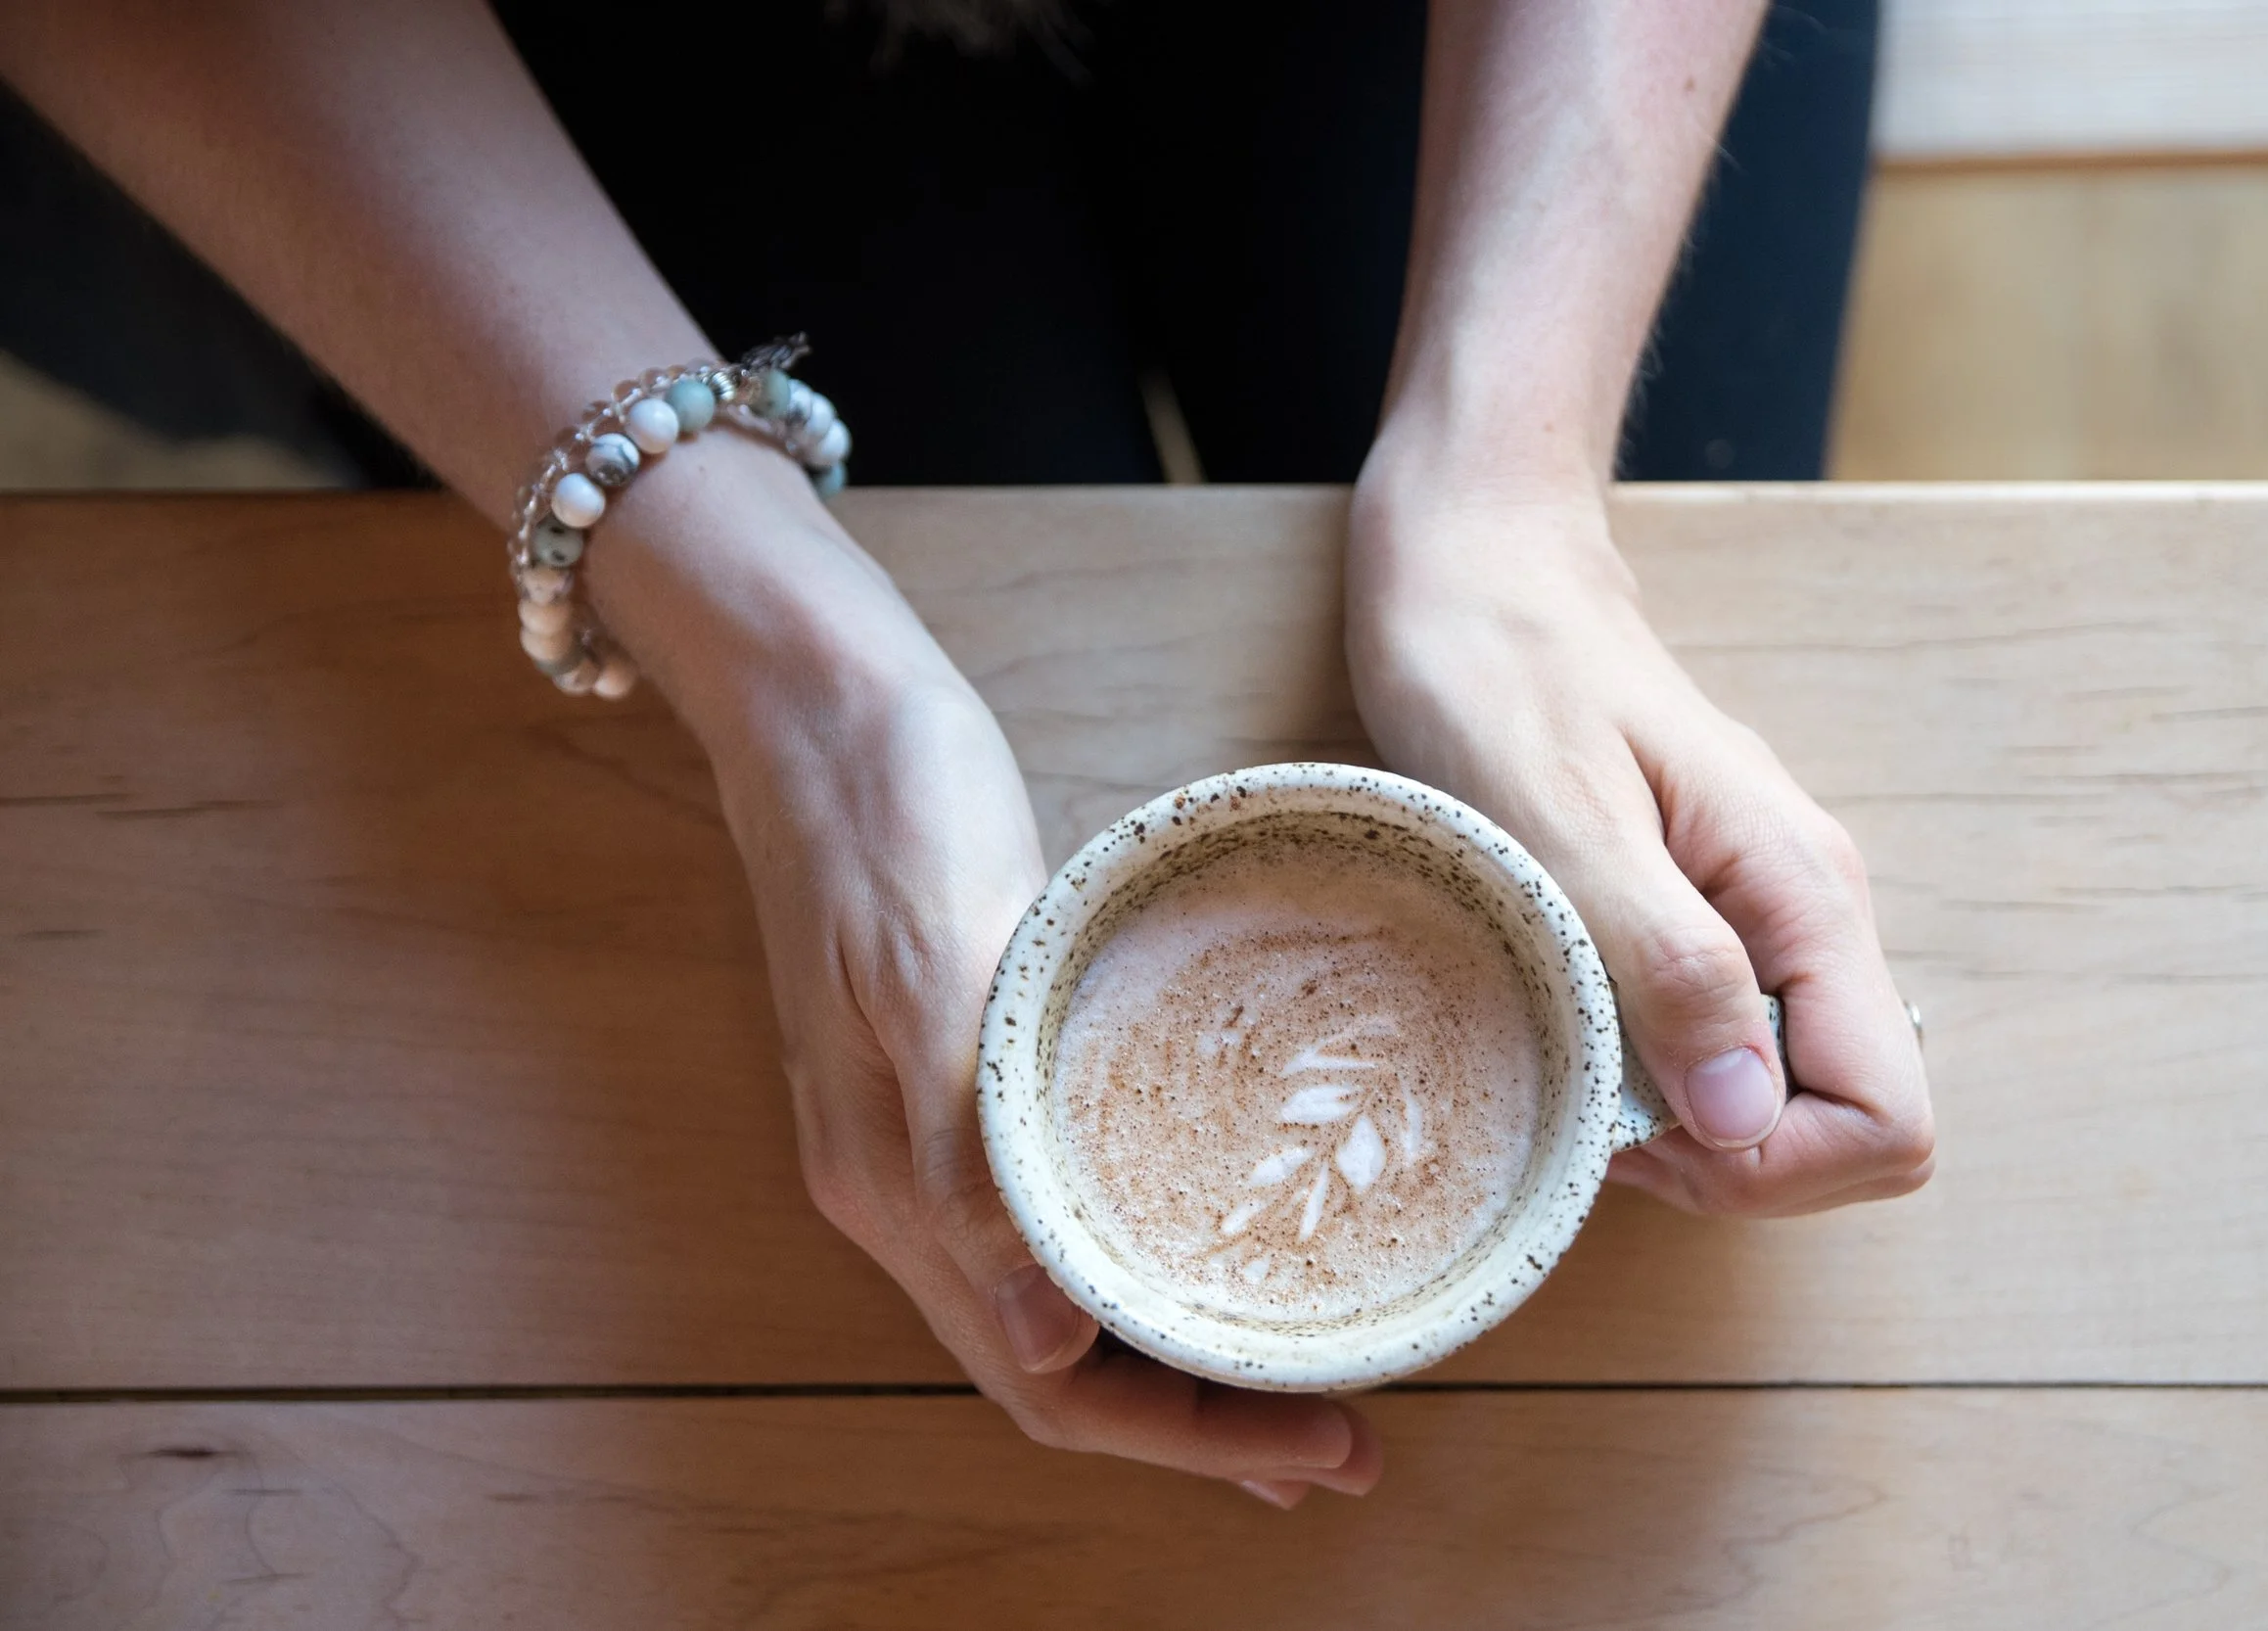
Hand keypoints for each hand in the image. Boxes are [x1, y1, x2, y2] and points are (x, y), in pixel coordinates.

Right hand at [587, 454, 1379, 1508]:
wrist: (813, 696)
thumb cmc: (887, 807)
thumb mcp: (933, 970)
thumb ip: (968, 1162)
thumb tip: (1041, 1344)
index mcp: (900, 1185)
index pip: (1049, 1384)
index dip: (1189, 1443)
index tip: (1324, 1452)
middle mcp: (905, 1192)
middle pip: (1061, 1371)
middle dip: (1201, 1426)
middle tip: (1347, 1444)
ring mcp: (921, 1141)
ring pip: (1058, 1310)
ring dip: (1174, 1365)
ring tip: (1298, 1386)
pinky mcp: (950, 1079)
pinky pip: (1052, 1228)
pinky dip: (1137, 1271)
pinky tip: (1199, 1249)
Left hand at [1345, 450, 1932, 1216]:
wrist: (1472, 566)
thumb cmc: (1497, 674)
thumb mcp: (1561, 826)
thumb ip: (1667, 966)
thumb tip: (1747, 1114)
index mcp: (1803, 895)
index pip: (1886, 1119)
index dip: (1767, 1164)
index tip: (1638, 1128)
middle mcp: (1808, 913)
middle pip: (1848, 1123)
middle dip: (1728, 1159)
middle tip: (1592, 1105)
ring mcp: (1761, 913)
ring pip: (1783, 1091)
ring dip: (1686, 1121)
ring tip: (1570, 1059)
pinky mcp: (1703, 910)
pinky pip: (1722, 1040)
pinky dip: (1654, 1069)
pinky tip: (1571, 1024)